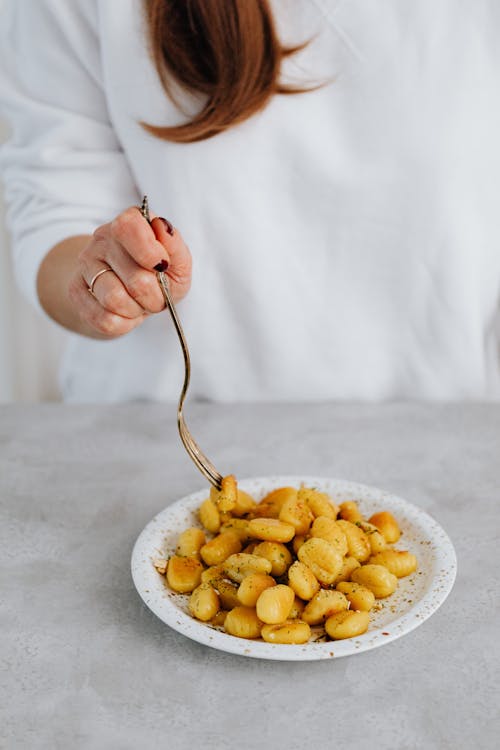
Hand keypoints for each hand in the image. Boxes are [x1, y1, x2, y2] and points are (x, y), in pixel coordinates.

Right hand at [68, 206, 191, 337]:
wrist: (133, 293)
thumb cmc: (159, 275)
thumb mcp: (178, 261)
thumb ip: (175, 246)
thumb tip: (162, 226)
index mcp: (129, 223)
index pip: (129, 228)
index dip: (150, 253)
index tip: (162, 267)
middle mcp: (102, 239)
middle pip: (135, 279)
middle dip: (155, 297)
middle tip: (157, 296)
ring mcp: (86, 264)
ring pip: (114, 300)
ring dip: (136, 310)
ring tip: (140, 304)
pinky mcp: (76, 290)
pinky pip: (103, 319)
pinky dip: (123, 324)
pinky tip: (126, 313)